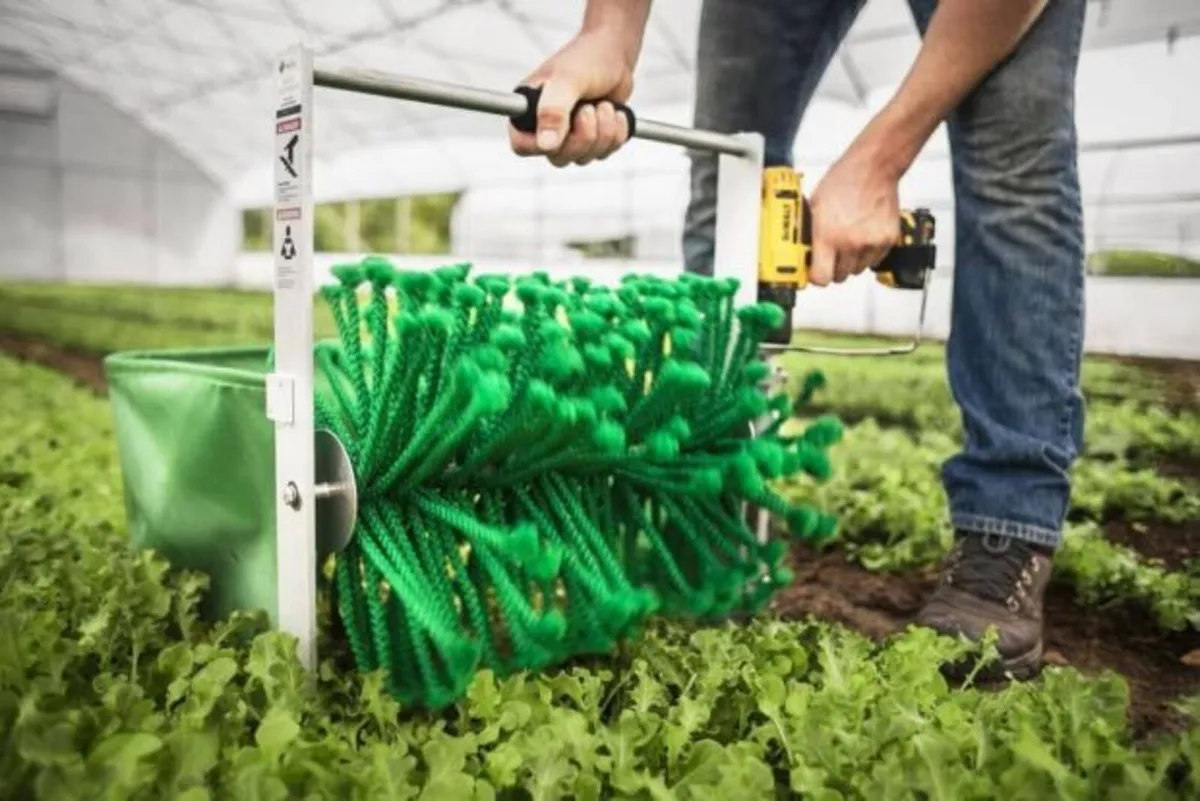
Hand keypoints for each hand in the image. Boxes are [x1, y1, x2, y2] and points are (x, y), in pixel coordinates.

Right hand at [508, 29, 634, 166]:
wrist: (615, 54)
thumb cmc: (586, 60)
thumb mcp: (568, 81)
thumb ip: (553, 111)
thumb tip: (545, 145)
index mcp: (529, 110)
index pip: (522, 146)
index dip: (542, 144)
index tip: (565, 126)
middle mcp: (546, 127)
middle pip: (559, 157)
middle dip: (584, 135)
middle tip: (590, 107)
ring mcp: (570, 136)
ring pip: (584, 158)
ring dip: (603, 132)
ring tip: (603, 104)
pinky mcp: (593, 140)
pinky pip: (605, 153)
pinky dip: (616, 133)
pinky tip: (615, 112)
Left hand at [808, 141, 902, 285]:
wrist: (873, 168)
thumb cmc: (843, 182)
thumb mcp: (814, 207)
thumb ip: (809, 234)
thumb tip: (802, 254)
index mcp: (828, 235)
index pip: (821, 278)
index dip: (815, 277)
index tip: (814, 272)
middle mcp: (850, 243)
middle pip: (839, 277)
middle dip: (832, 268)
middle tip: (831, 253)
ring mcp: (871, 243)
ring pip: (857, 270)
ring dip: (851, 261)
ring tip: (849, 240)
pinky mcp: (888, 240)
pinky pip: (874, 260)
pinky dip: (868, 253)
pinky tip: (863, 235)